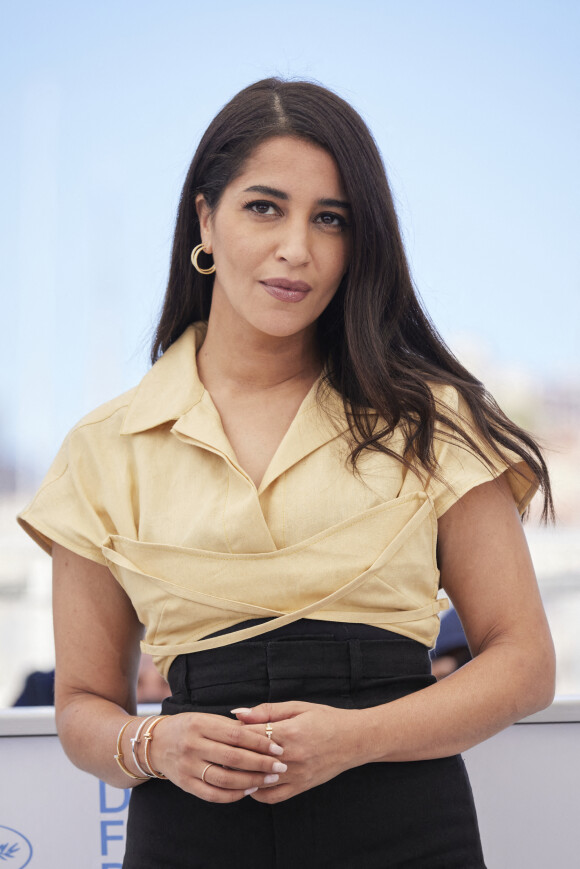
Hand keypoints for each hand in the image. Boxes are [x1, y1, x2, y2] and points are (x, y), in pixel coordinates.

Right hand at [147, 712, 286, 802]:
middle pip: (233, 758)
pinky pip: (213, 794)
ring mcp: (187, 767)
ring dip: (251, 781)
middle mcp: (192, 745)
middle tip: (280, 767)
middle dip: (261, 764)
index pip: (236, 735)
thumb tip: (262, 732)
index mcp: (200, 724)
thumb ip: (231, 726)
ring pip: (224, 779)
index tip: (278, 748)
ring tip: (269, 780)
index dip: (260, 742)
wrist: (155, 743)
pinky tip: (248, 790)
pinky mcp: (185, 784)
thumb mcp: (206, 719)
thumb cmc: (188, 727)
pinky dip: (233, 795)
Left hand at [232, 702, 367, 802]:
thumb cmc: (326, 718)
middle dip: (232, 754)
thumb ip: (267, 711)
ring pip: (258, 781)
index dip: (232, 734)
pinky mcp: (301, 787)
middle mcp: (291, 757)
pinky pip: (272, 797)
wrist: (355, 739)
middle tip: (220, 750)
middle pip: (250, 759)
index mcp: (289, 732)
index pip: (249, 736)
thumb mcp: (298, 707)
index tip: (221, 731)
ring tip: (230, 766)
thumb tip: (238, 713)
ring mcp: (296, 775)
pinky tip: (250, 782)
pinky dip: (257, 792)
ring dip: (242, 775)